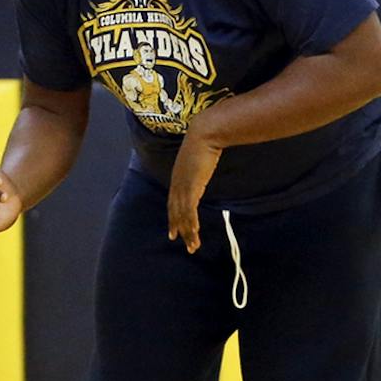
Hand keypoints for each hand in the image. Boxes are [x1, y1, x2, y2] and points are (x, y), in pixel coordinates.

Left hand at [166, 129, 224, 253]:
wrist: (205, 133)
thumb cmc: (205, 139)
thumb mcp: (200, 156)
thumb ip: (200, 164)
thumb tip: (206, 164)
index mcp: (178, 177)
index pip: (173, 204)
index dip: (174, 219)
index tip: (174, 233)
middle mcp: (177, 184)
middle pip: (176, 213)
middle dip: (180, 231)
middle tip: (186, 246)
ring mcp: (182, 186)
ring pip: (183, 216)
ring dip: (189, 232)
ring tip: (193, 246)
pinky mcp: (191, 187)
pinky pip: (190, 210)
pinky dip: (191, 223)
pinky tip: (195, 232)